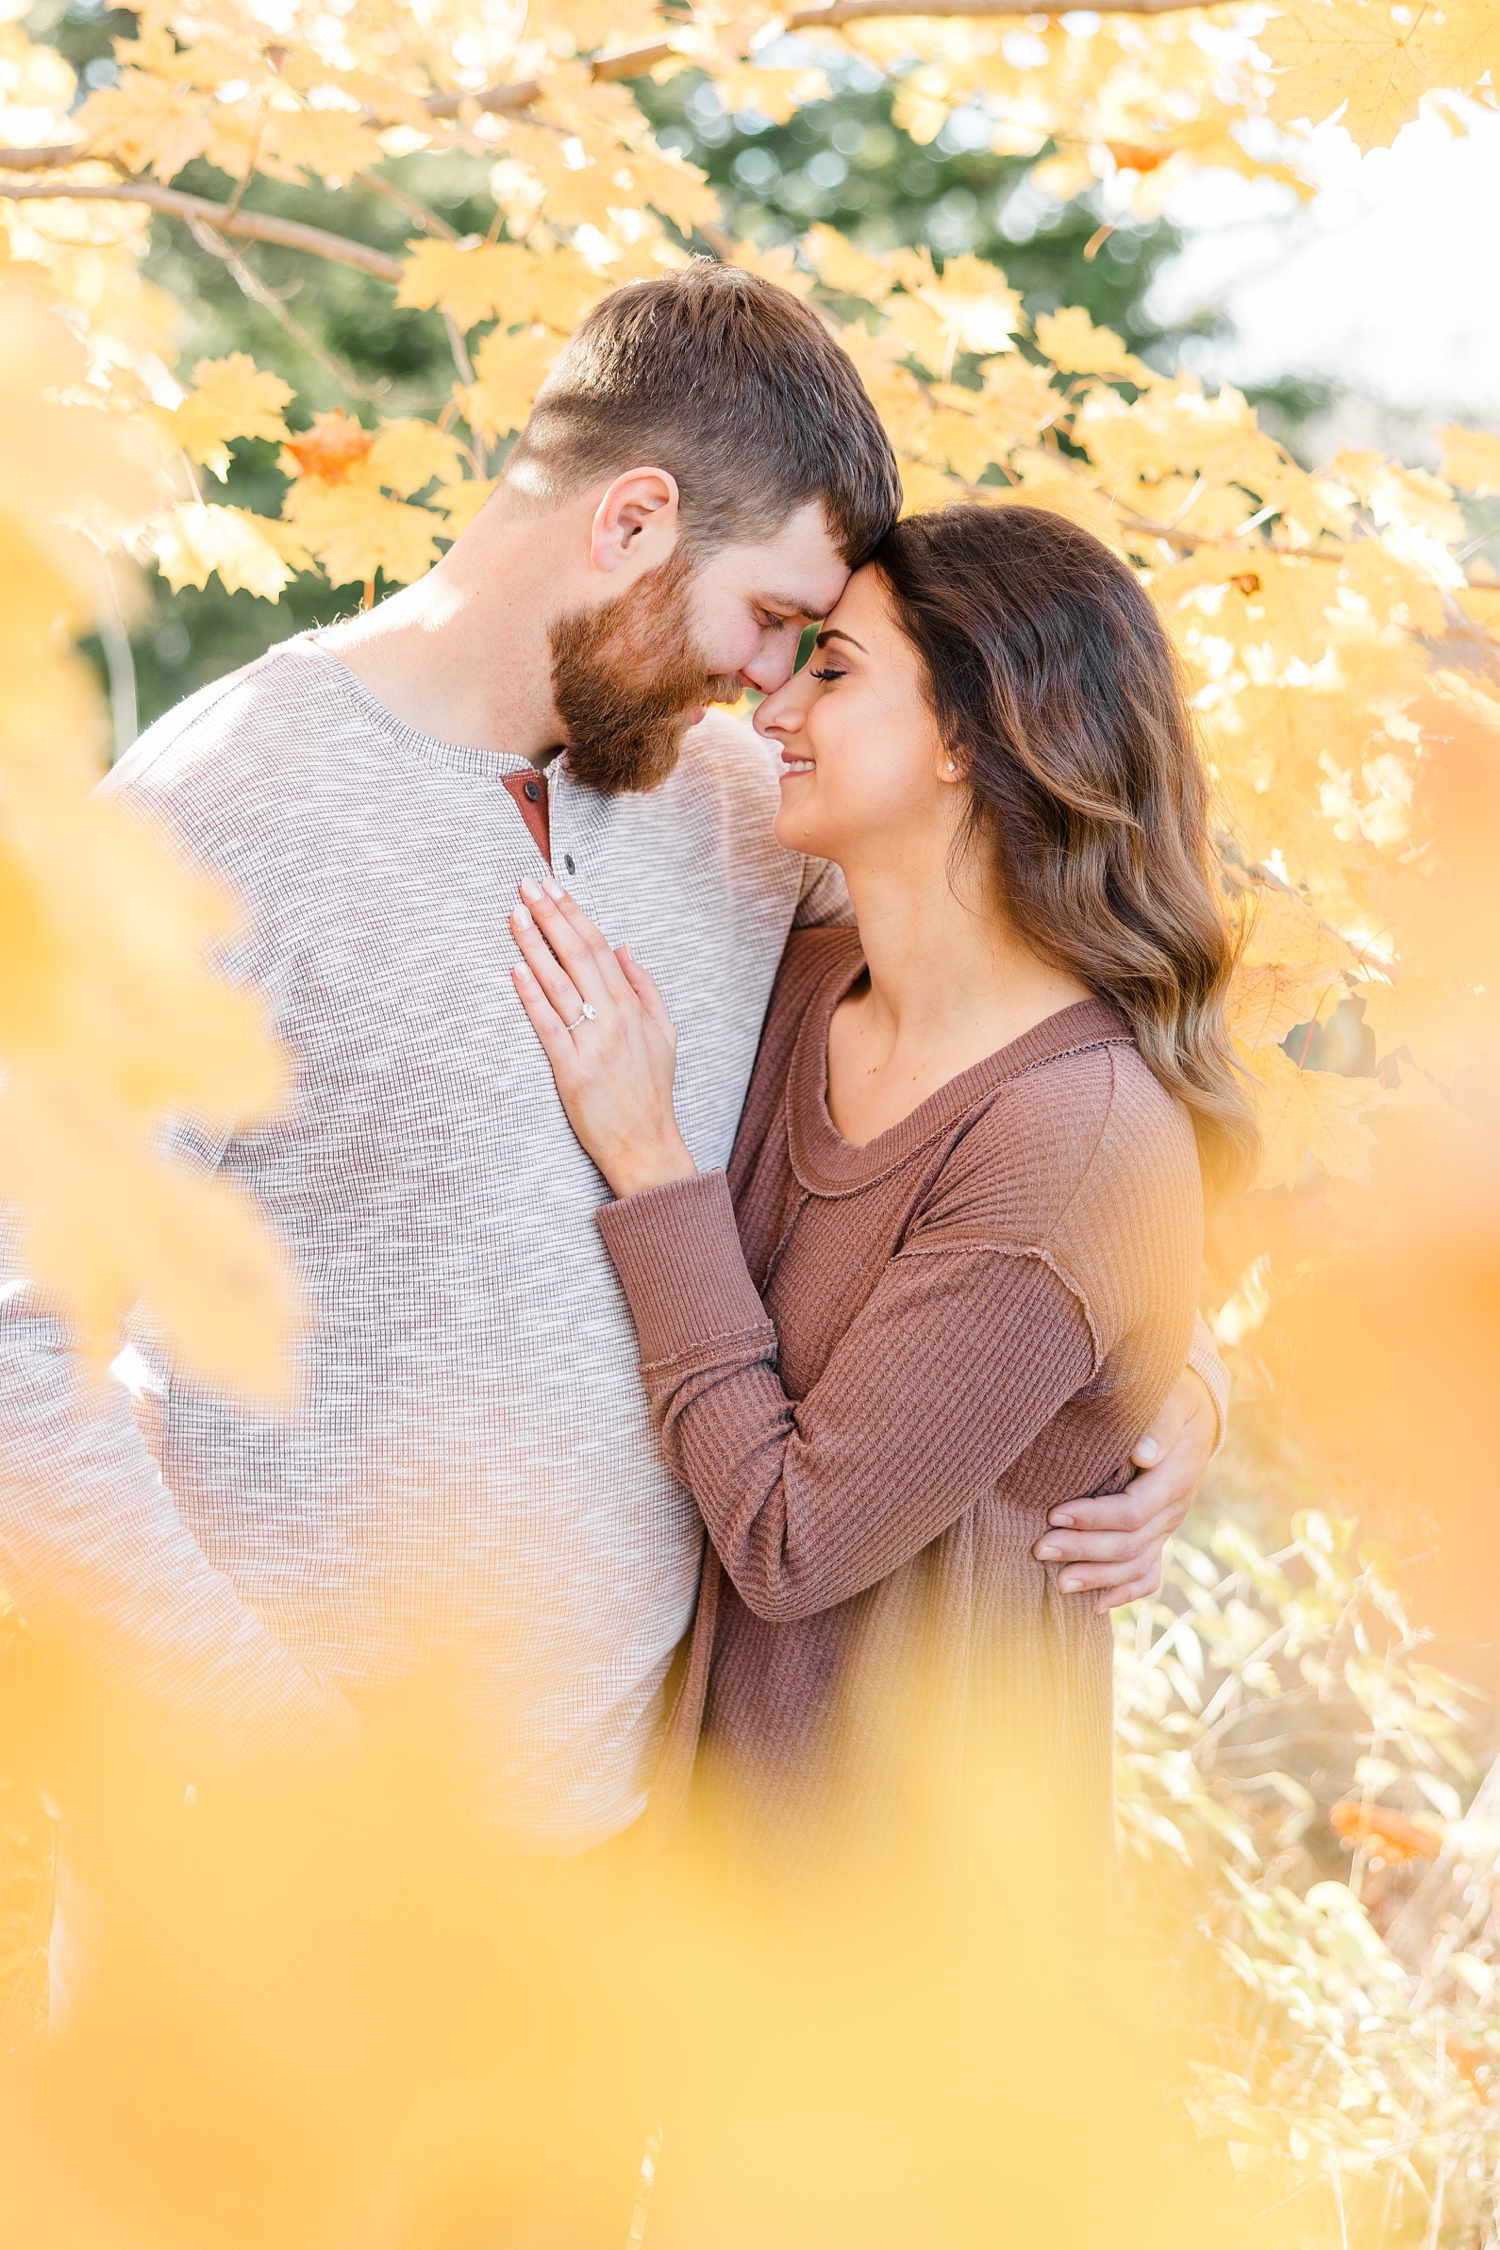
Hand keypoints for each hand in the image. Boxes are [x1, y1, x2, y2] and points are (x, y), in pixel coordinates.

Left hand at [510, 878, 697, 1200]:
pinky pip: (549, 1025)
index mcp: (633, 1007)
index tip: (553, 888)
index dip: (573, 915)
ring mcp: (592, 1044)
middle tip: (526, 886)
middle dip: (550, 916)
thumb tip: (624, 948)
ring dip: (534, 946)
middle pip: (577, 956)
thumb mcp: (665, 1034)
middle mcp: (613, 1019)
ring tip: (515, 916)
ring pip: (559, 984)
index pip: (599, 948)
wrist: (646, 1143)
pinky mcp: (571, 1071)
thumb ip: (645, 988)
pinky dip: (532, 996)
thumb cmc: (651, 1091)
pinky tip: (516, 970)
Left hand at [1033, 1366, 1217, 1612]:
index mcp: (1175, 1477)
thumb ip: (1159, 1423)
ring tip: (1058, 1584)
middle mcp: (1174, 1509)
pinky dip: (1124, 1592)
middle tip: (1040, 1548)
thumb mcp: (1172, 1398)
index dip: (1094, 1518)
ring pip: (1137, 1566)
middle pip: (1130, 1544)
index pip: (1134, 1511)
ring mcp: (1168, 1526)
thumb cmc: (1172, 1397)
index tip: (1055, 1514)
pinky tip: (1095, 1605)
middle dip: (1084, 1550)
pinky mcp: (1159, 1534)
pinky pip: (1149, 1574)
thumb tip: (1143, 1453)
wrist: (1194, 1412)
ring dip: (1098, 1578)